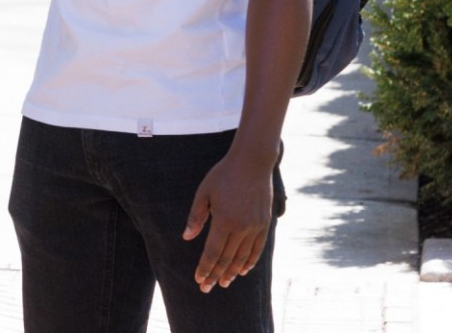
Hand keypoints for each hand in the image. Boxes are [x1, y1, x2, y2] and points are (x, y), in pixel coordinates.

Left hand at [183, 149, 276, 292]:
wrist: (252, 162)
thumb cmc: (224, 175)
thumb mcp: (204, 192)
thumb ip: (196, 216)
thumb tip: (187, 237)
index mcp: (224, 220)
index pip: (212, 252)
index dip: (205, 268)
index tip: (199, 280)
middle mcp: (241, 227)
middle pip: (226, 259)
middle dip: (215, 275)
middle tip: (207, 288)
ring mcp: (255, 227)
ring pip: (242, 257)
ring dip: (232, 272)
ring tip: (224, 283)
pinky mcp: (264, 224)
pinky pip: (257, 248)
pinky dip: (250, 262)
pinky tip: (243, 270)